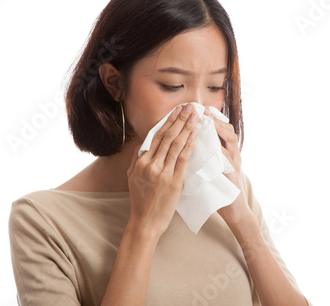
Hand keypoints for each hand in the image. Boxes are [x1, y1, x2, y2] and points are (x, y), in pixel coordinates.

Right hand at [127, 103, 198, 237]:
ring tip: (195, 116)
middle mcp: (149, 164)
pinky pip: (183, 158)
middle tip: (189, 107)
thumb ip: (139, 159)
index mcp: (140, 161)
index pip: (156, 136)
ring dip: (187, 128)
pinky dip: (189, 144)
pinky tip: (195, 134)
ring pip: (175, 144)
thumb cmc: (142, 200)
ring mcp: (161, 172)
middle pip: (166, 136)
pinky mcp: (173, 181)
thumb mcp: (134, 176)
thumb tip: (145, 143)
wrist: (146, 222)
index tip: (177, 110)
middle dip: (179, 119)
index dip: (168, 121)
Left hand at [204, 106, 252, 226]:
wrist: (233, 210)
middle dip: (216, 120)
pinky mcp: (234, 176)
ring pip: (231, 142)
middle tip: (204, 111)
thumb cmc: (218, 189)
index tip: (199, 109)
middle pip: (228, 131)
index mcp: (225, 153)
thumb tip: (187, 145)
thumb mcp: (211, 169)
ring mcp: (235, 164)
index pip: (220, 130)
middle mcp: (233, 155)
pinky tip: (213, 146)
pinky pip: (229, 160)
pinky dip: (221, 152)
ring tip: (209, 122)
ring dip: (220, 131)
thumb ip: (204, 156)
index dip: (211, 119)